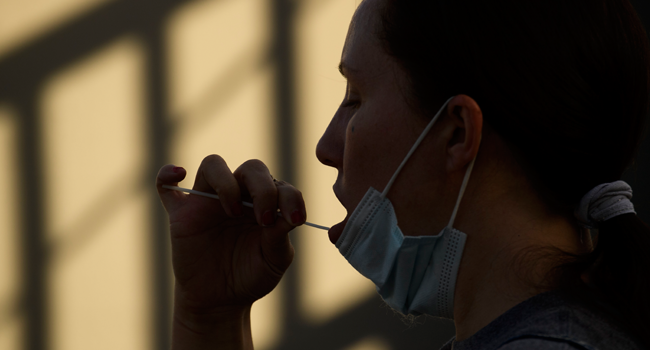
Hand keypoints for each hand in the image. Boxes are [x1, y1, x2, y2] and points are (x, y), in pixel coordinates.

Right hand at [156, 155, 304, 313]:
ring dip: (226, 182)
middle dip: (263, 188)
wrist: (221, 300)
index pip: (279, 185)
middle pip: (251, 168)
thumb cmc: (251, 275)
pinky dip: (167, 174)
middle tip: (264, 219)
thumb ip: (280, 237)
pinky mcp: (182, 213)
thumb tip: (287, 215)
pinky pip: (166, 185)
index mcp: (265, 203)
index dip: (290, 197)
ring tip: (234, 211)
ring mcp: (208, 201)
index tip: (295, 220)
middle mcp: (239, 195)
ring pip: (213, 165)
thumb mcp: (273, 260)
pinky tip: (179, 174)